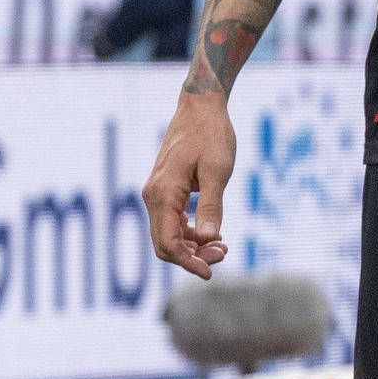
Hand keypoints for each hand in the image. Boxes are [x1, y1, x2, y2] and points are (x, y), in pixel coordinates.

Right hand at [144, 88, 236, 276]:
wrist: (200, 106)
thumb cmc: (211, 135)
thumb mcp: (217, 171)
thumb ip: (211, 206)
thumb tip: (208, 239)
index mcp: (162, 194)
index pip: (168, 243)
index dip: (188, 262)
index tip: (211, 272)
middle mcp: (153, 196)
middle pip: (164, 243)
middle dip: (192, 256)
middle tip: (224, 253)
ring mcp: (156, 193)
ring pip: (167, 234)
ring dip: (192, 246)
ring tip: (222, 245)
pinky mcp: (165, 189)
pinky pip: (171, 221)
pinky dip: (189, 233)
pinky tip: (211, 233)